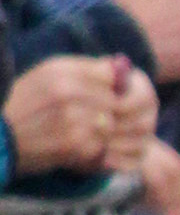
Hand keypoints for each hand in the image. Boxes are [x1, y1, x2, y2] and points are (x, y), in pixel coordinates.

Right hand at [5, 54, 155, 172]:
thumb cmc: (25, 104)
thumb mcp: (45, 75)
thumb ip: (81, 69)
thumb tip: (119, 67)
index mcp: (59, 70)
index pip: (110, 74)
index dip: (113, 86)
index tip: (108, 93)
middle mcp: (65, 91)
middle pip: (114, 99)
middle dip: (109, 109)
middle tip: (95, 116)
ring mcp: (70, 119)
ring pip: (109, 122)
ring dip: (101, 129)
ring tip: (82, 130)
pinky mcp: (73, 144)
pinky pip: (101, 144)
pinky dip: (93, 147)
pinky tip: (76, 144)